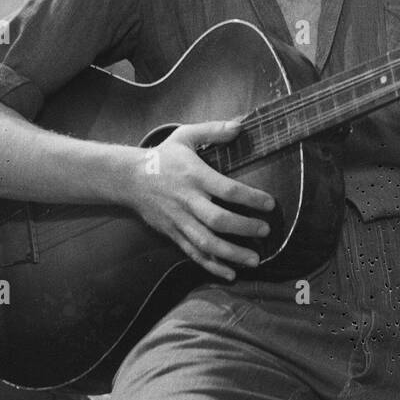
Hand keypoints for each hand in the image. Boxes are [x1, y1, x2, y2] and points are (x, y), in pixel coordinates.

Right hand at [130, 118, 276, 281]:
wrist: (128, 178)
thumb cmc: (163, 156)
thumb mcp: (186, 136)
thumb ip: (213, 130)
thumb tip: (240, 126)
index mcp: (195, 176)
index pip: (227, 190)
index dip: (251, 199)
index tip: (270, 204)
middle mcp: (188, 200)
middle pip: (218, 220)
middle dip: (244, 228)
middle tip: (265, 232)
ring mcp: (179, 220)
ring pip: (206, 242)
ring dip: (231, 253)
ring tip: (254, 260)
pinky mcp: (173, 233)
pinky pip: (193, 252)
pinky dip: (211, 265)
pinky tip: (230, 272)